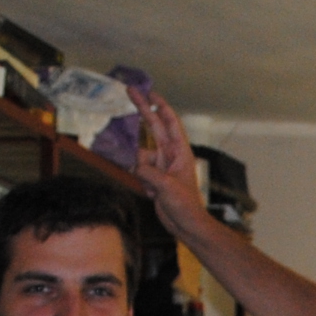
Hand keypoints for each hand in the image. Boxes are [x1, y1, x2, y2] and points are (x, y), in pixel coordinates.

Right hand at [127, 86, 206, 224]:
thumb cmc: (185, 205)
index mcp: (180, 152)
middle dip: (142, 109)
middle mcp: (170, 155)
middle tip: (129, 91)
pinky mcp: (153, 178)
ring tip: (151, 187)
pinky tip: (151, 194)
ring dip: (139, 169)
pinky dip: (140, 181)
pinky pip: (139, 171)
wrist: (186, 225)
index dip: (160, 105)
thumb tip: (134, 164)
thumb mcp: (166, 186)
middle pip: (153, 127)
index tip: (149, 91)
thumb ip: (147, 171)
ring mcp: (161, 166)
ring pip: (140, 155)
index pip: (169, 122)